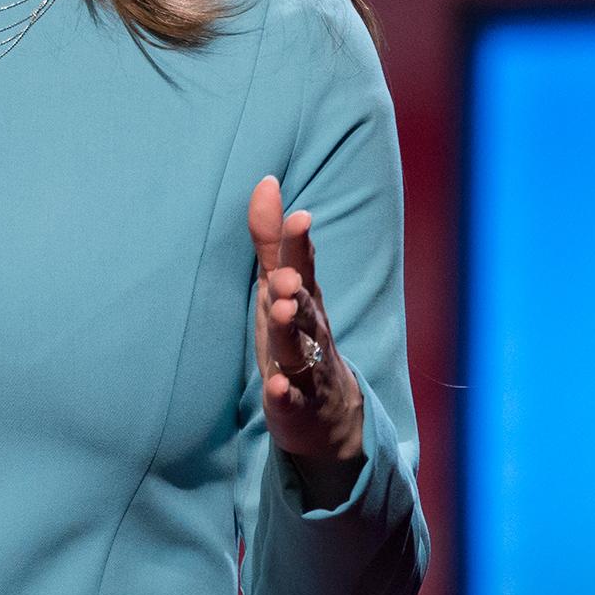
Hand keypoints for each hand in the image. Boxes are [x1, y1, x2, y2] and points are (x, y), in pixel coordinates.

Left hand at [246, 174, 364, 491]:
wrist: (327, 412)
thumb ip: (271, 240)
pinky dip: (285, 394)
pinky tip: (277, 388)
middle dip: (295, 289)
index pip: (303, 267)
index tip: (300, 217)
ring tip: (279, 311)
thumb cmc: (297, 335)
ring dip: (290, 331)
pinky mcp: (297, 405)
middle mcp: (310, 330)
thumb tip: (267, 181)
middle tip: (284, 275)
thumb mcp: (280, 286)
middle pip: (305, 306)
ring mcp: (307, 368)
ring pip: (299, 349)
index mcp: (304, 298)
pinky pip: (292, 400)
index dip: (300, 245)